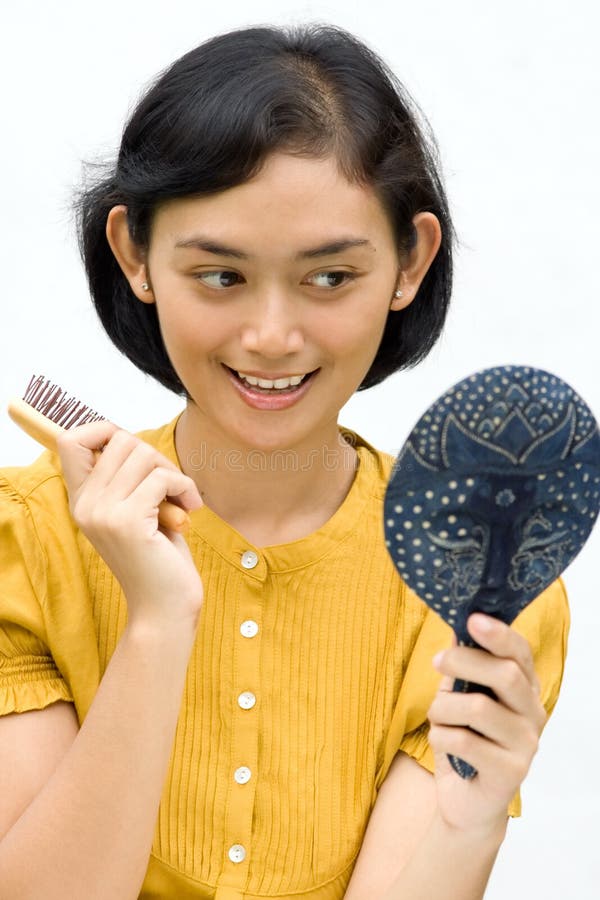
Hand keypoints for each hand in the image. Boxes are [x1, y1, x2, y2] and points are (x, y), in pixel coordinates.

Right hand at [57, 420, 203, 627]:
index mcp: (82, 500)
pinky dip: (184, 487)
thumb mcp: (137, 511)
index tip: (138, 455)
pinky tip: (189, 509)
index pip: (71, 440)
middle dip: (156, 456)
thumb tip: (132, 439)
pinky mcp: (128, 522)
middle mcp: (85, 505)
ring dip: (173, 473)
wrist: (164, 608)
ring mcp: (103, 513)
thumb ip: (127, 478)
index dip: (105, 432)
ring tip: (182, 500)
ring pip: (143, 455)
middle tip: (171, 486)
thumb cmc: (158, 557)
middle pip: (121, 440)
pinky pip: (162, 478)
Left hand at [426, 613, 546, 835]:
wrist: (467, 800)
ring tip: (437, 717)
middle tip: (436, 661)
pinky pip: (463, 740)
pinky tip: (441, 743)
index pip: (520, 653)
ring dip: (443, 708)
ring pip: (478, 708)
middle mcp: (533, 714)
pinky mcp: (510, 773)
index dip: (498, 634)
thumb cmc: (464, 738)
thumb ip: (463, 664)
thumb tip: (456, 626)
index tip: (471, 618)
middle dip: (463, 661)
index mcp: (525, 688)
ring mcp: (526, 745)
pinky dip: (439, 736)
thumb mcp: (460, 695)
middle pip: (504, 674)